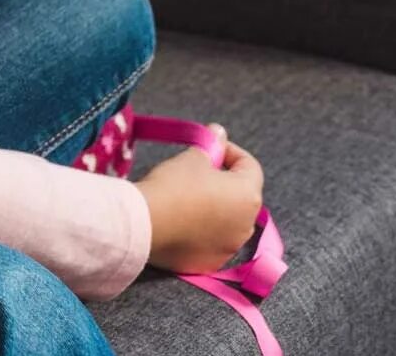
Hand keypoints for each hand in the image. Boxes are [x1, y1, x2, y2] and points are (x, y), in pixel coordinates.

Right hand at [138, 125, 265, 273]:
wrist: (145, 224)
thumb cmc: (174, 185)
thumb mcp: (191, 158)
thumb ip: (211, 147)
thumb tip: (218, 132)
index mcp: (248, 195)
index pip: (250, 166)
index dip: (231, 152)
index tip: (210, 147)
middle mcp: (247, 225)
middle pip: (240, 197)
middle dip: (223, 183)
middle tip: (196, 173)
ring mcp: (230, 247)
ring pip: (227, 222)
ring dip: (214, 209)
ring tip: (186, 200)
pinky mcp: (210, 263)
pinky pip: (211, 242)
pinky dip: (202, 232)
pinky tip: (180, 223)